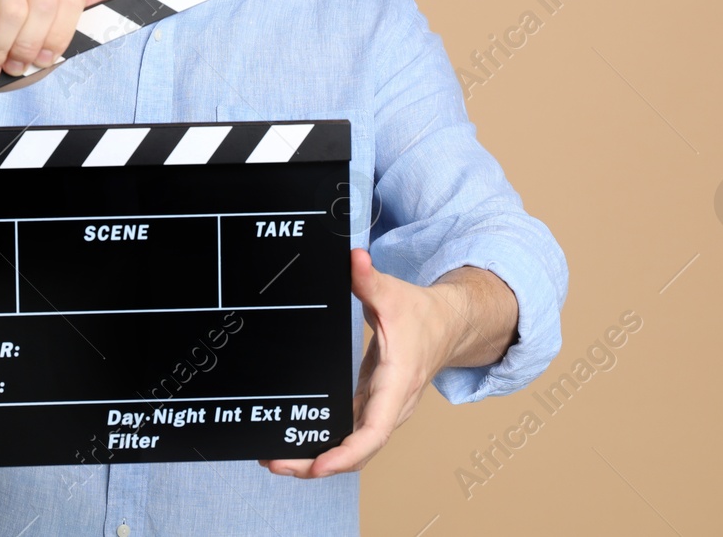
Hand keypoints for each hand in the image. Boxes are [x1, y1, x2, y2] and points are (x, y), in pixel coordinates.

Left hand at [259, 249, 463, 478]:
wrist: (448, 326)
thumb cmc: (422, 315)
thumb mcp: (394, 294)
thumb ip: (369, 279)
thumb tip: (354, 257)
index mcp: (396, 385)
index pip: (373, 432)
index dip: (345, 454)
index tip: (317, 466)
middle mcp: (389, 406)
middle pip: (356, 451)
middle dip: (316, 464)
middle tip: (274, 463)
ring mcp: (380, 410)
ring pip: (351, 448)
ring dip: (316, 459)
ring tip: (274, 459)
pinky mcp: (371, 406)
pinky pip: (349, 434)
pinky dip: (325, 444)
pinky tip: (296, 443)